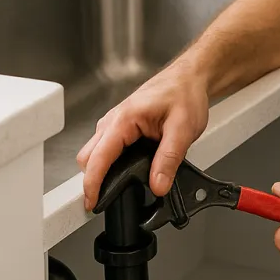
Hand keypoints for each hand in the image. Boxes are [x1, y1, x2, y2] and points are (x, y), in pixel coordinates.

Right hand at [76, 62, 208, 209]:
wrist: (190, 77)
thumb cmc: (185, 93)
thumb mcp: (183, 129)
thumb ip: (169, 159)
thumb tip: (158, 186)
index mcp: (124, 119)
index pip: (98, 157)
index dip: (92, 183)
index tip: (91, 202)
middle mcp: (114, 120)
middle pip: (88, 157)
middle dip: (93, 180)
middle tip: (104, 201)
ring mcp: (116, 122)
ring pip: (95, 152)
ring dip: (101, 171)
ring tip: (116, 190)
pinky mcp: (122, 126)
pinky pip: (107, 148)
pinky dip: (110, 162)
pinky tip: (126, 171)